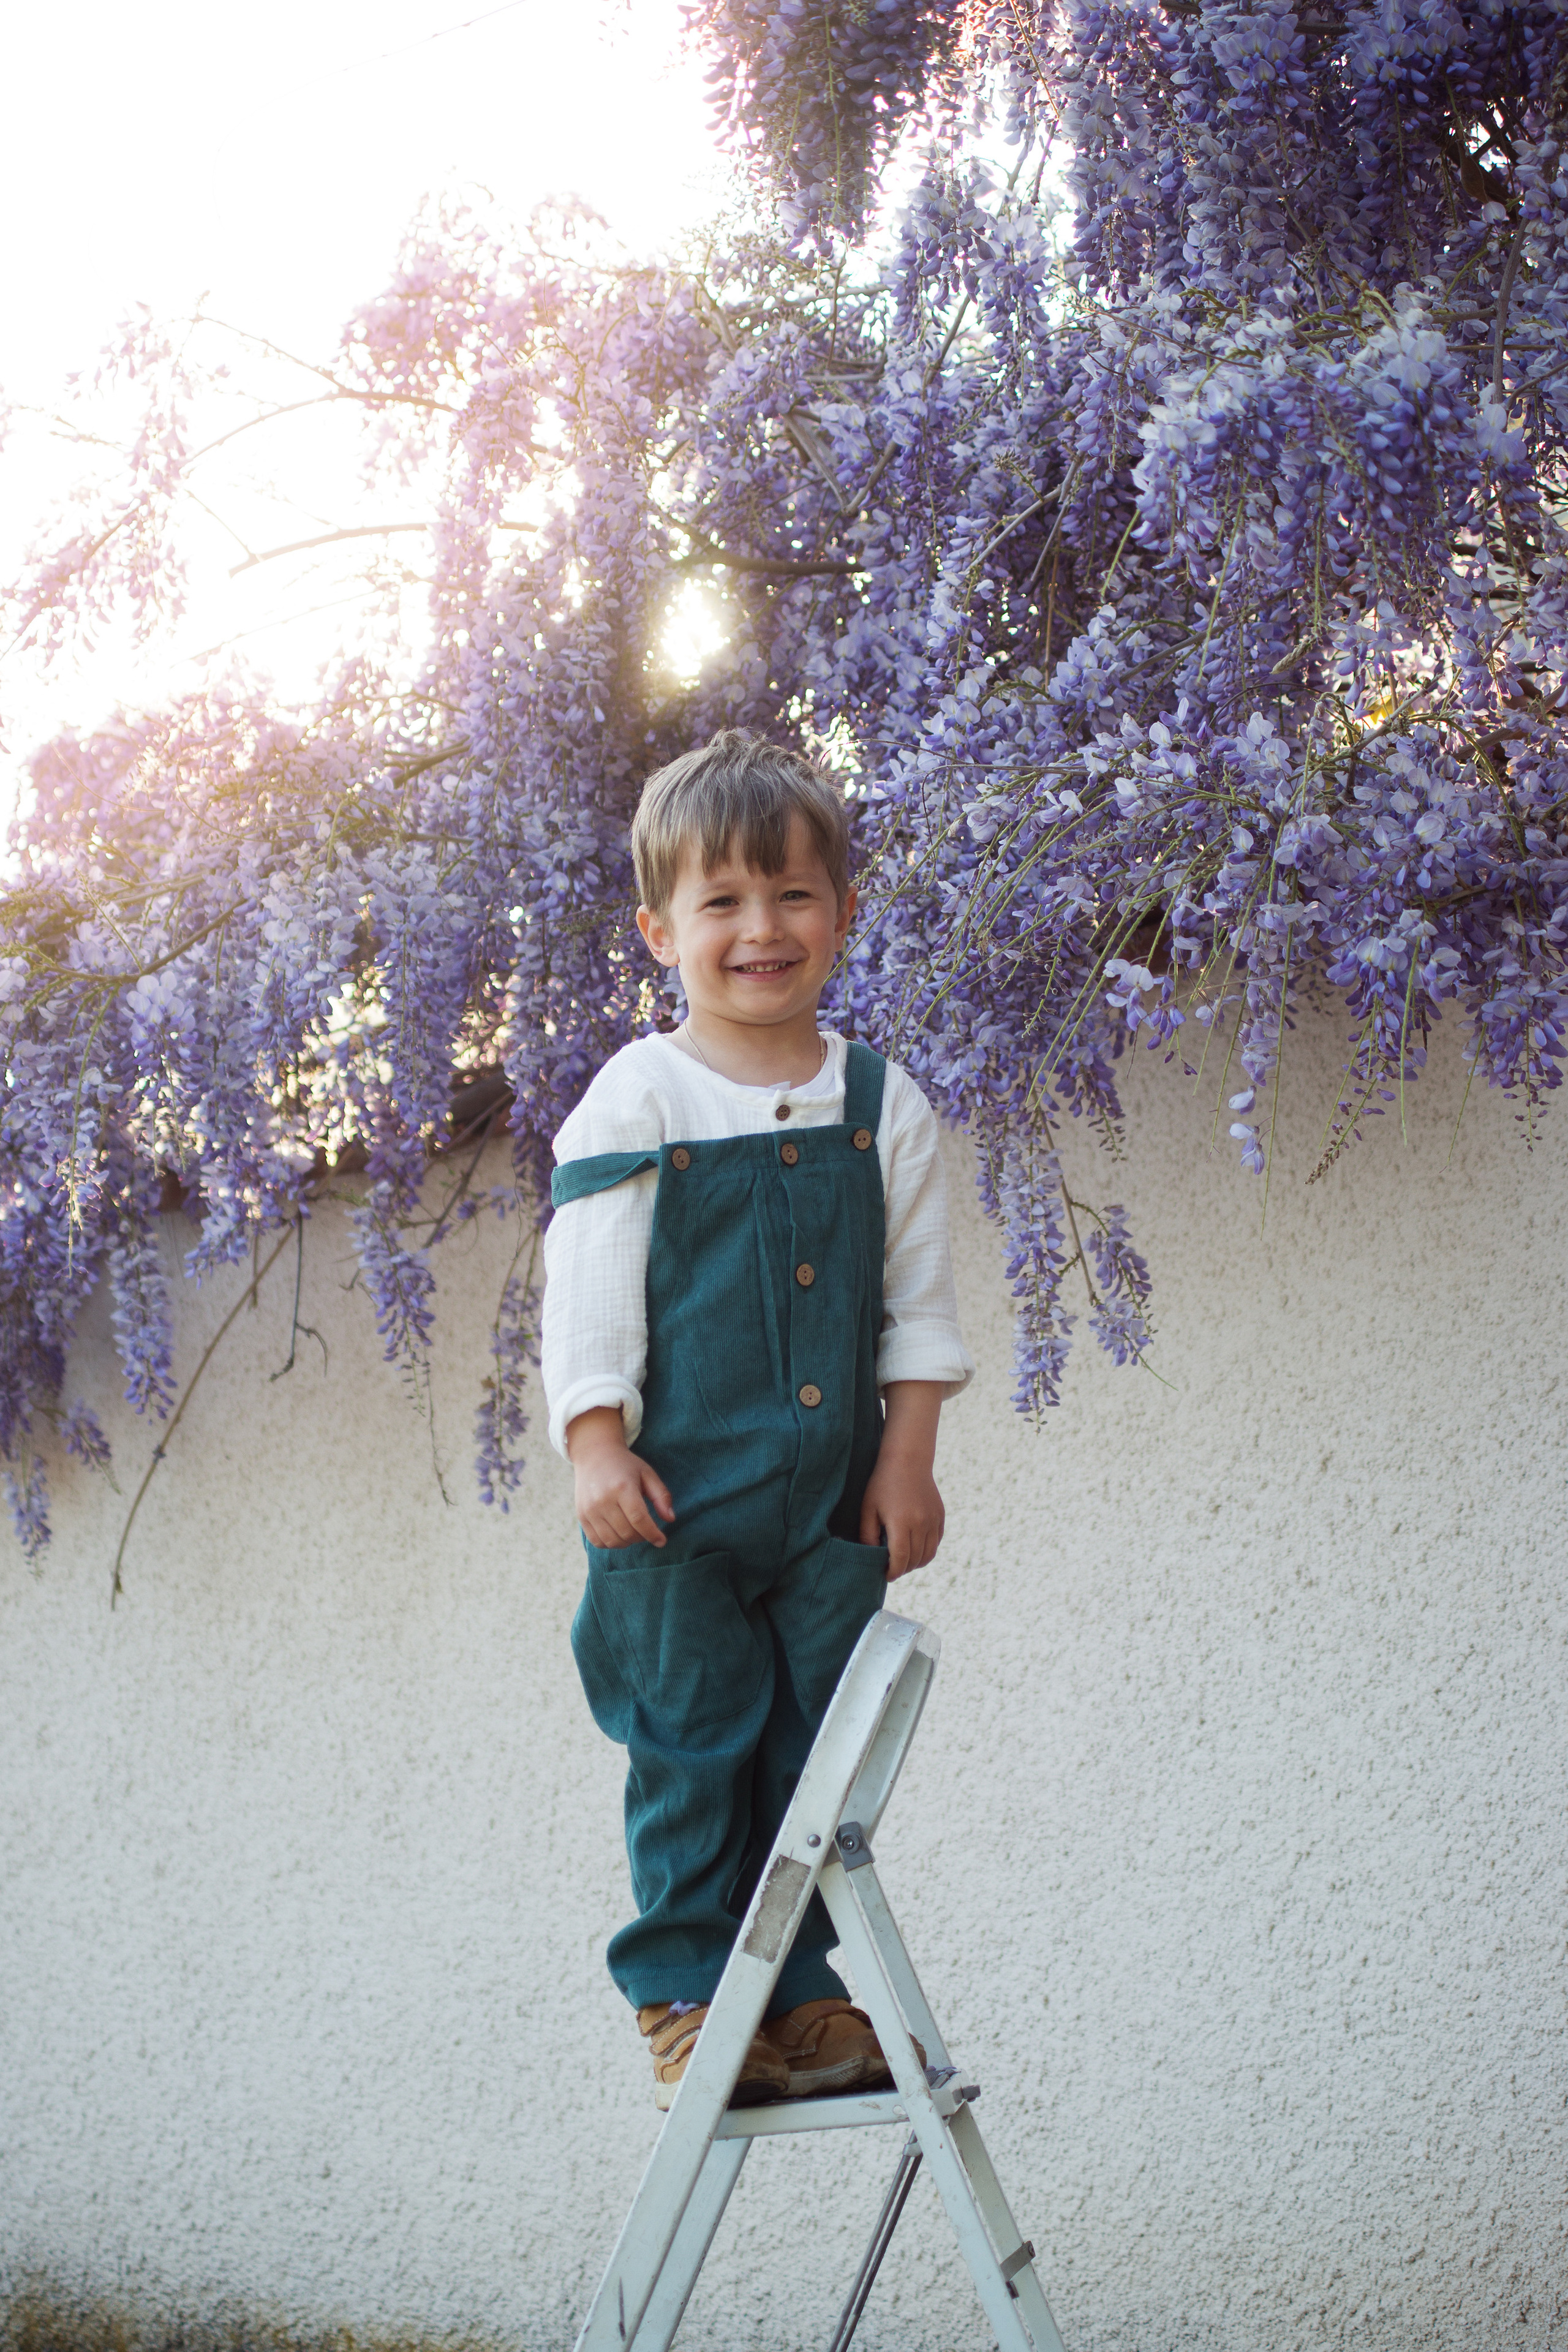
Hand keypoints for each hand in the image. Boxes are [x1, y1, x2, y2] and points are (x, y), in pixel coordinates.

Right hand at [567, 1406, 674, 1548]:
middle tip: (647, 1531)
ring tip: (634, 1532)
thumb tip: (670, 1519)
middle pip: (627, 1533)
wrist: (594, 1455)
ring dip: (627, 1542)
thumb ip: (661, 1496)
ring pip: (612, 1541)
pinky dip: (611, 1543)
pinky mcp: (581, 1516)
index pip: (639, 1519)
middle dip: (642, 1537)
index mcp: (622, 1487)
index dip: (652, 1534)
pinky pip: (597, 1541)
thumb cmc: (625, 1465)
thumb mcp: (647, 1474)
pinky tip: (618, 1534)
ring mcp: (589, 1509)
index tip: (662, 1540)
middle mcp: (603, 1500)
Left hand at [859, 1380, 944, 1580]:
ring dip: (916, 1563)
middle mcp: (921, 1524)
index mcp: (901, 1523)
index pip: (900, 1560)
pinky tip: (914, 1547)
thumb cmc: (882, 1484)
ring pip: (929, 1554)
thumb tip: (872, 1557)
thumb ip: (868, 1536)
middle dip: (903, 1569)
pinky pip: (936, 1542)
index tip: (885, 1575)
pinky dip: (927, 1550)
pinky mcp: (940, 1516)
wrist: (907, 1460)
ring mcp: (933, 1520)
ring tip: (903, 1560)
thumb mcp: (869, 1509)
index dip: (892, 1572)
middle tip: (892, 1568)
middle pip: (915, 1560)